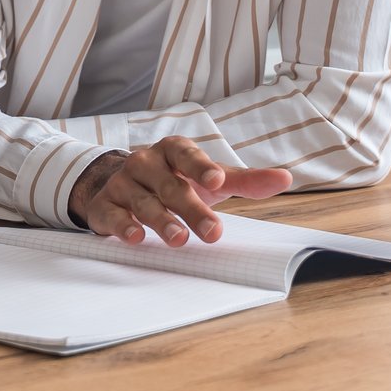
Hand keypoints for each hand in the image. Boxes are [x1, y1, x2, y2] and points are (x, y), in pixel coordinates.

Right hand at [67, 137, 295, 245]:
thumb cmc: (173, 179)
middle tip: (213, 232)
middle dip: (192, 209)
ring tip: (179, 239)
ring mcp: (123, 183)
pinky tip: (135, 238)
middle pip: (171, 186)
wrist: (116, 182)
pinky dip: (123, 226)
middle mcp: (146, 162)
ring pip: (143, 202)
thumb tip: (285, 179)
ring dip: (161, 221)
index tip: (218, 182)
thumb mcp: (208, 177)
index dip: (202, 168)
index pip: (188, 156)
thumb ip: (244, 180)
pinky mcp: (105, 205)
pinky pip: (113, 215)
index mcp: (173, 151)